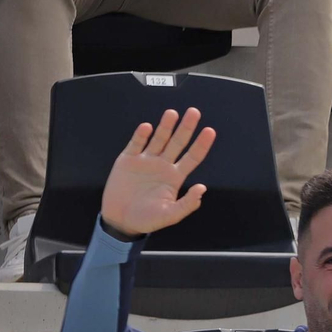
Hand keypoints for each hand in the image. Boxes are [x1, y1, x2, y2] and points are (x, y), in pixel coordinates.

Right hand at [101, 108, 215, 236]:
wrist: (121, 219)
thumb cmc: (146, 219)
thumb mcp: (170, 215)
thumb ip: (187, 204)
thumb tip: (202, 189)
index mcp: (175, 177)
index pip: (192, 157)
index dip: (201, 144)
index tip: (210, 131)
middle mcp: (162, 165)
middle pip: (177, 142)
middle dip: (186, 127)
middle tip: (194, 112)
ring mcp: (145, 161)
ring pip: (158, 139)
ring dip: (165, 126)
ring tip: (172, 114)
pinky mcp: (128, 160)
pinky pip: (136, 144)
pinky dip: (141, 135)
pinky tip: (147, 127)